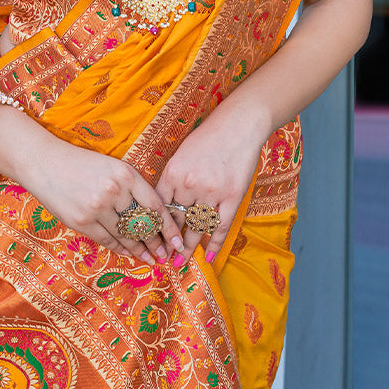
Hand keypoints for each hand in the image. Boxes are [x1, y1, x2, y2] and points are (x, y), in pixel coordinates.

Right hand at [26, 136, 183, 265]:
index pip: (155, 205)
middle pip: (143, 224)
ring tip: (149, 257)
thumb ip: (132, 187)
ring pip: (126, 235)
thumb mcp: (112, 166)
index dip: (169, 226)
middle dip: (157, 242)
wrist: (45, 163)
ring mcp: (97, 207)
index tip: (178, 239)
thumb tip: (153, 214)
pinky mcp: (82, 221)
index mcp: (125, 173)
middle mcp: (114, 191)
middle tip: (166, 253)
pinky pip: (107, 240)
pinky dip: (120, 248)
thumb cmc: (82, 163)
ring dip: (139, 249)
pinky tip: (128, 252)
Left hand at [155, 98, 267, 266]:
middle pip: (176, 220)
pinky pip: (220, 226)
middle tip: (163, 258)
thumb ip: (172, 178)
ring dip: (188, 247)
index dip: (154, 227)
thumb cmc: (208, 137)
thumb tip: (163, 203)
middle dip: (168, 241)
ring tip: (180, 263)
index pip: (159, 207)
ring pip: (196, 227)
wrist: (238, 125)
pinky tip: (208, 256)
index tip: (150, 240)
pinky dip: (213, 243)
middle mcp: (189, 184)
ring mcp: (212, 192)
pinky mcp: (232, 197)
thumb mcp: (181, 154)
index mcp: (173, 172)